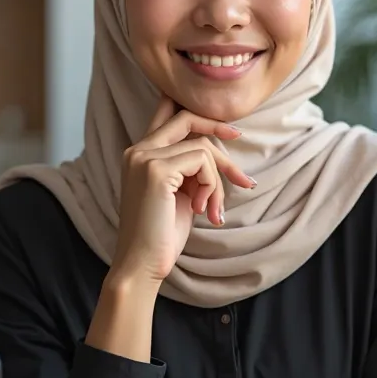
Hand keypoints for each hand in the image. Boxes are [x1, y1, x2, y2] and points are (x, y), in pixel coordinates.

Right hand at [110, 95, 254, 285]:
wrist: (141, 264)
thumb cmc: (161, 234)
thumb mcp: (179, 194)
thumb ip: (189, 169)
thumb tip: (216, 151)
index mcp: (139, 154)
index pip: (166, 113)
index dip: (198, 114)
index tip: (231, 131)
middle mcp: (137, 150)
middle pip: (187, 119)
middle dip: (219, 132)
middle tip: (239, 159)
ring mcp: (145, 158)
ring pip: (202, 147)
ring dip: (217, 180)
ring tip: (211, 209)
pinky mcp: (156, 170)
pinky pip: (202, 161)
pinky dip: (211, 186)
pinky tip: (202, 210)